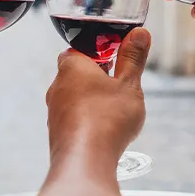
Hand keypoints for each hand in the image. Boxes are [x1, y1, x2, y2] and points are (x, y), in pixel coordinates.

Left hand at [45, 28, 150, 162]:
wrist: (85, 161)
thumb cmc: (107, 119)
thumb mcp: (129, 84)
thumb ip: (134, 58)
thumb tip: (139, 34)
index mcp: (72, 66)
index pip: (81, 49)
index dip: (100, 52)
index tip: (118, 59)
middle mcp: (57, 86)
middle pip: (78, 73)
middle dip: (98, 77)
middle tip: (120, 85)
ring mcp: (54, 110)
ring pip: (76, 97)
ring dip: (93, 100)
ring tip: (115, 110)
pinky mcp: (57, 132)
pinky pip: (74, 118)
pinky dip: (88, 120)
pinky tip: (104, 130)